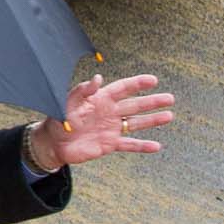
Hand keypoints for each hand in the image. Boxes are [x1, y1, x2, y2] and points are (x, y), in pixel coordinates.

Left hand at [31, 73, 174, 170]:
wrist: (53, 143)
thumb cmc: (58, 119)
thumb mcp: (68, 102)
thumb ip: (83, 90)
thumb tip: (97, 77)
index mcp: (100, 99)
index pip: (122, 89)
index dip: (137, 84)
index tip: (153, 80)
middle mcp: (109, 112)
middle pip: (134, 105)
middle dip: (152, 102)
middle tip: (170, 98)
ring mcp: (111, 128)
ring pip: (136, 123)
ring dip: (152, 120)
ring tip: (169, 116)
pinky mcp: (110, 144)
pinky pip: (129, 144)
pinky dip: (142, 145)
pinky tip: (156, 146)